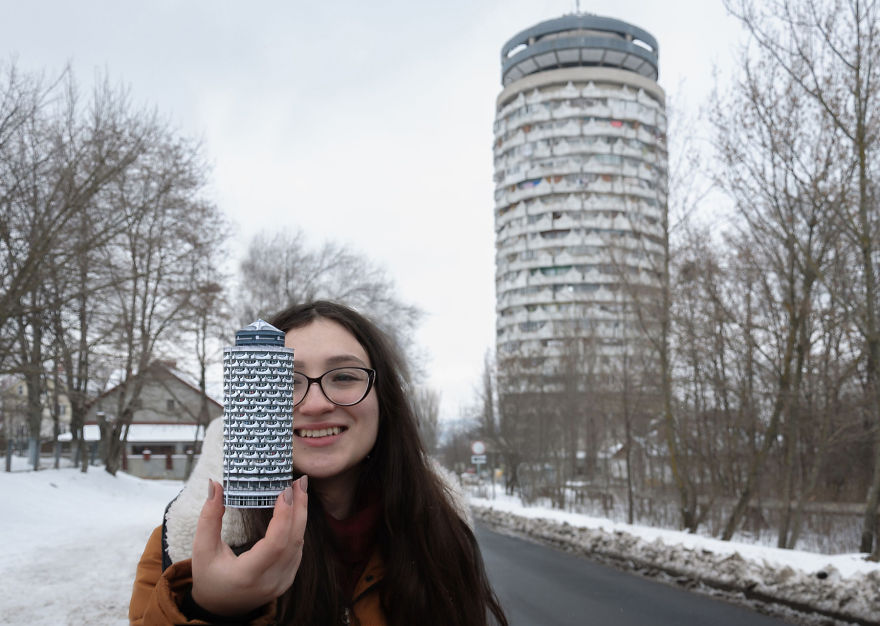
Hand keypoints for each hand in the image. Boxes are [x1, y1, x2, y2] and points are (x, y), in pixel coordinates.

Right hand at [191, 477, 308, 616]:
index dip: (284, 516)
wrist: (219, 607)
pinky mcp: (288, 579)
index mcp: (248, 575)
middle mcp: (270, 581)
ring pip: (299, 544)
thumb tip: (214, 485)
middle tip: (299, 482)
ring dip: (300, 515)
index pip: (275, 544)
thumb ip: (209, 517)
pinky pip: (297, 550)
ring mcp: (282, 582)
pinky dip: (297, 528)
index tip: (285, 491)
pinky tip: (295, 510)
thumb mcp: (202, 549)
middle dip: (299, 508)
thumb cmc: (209, 577)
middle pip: (294, 540)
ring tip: (298, 490)